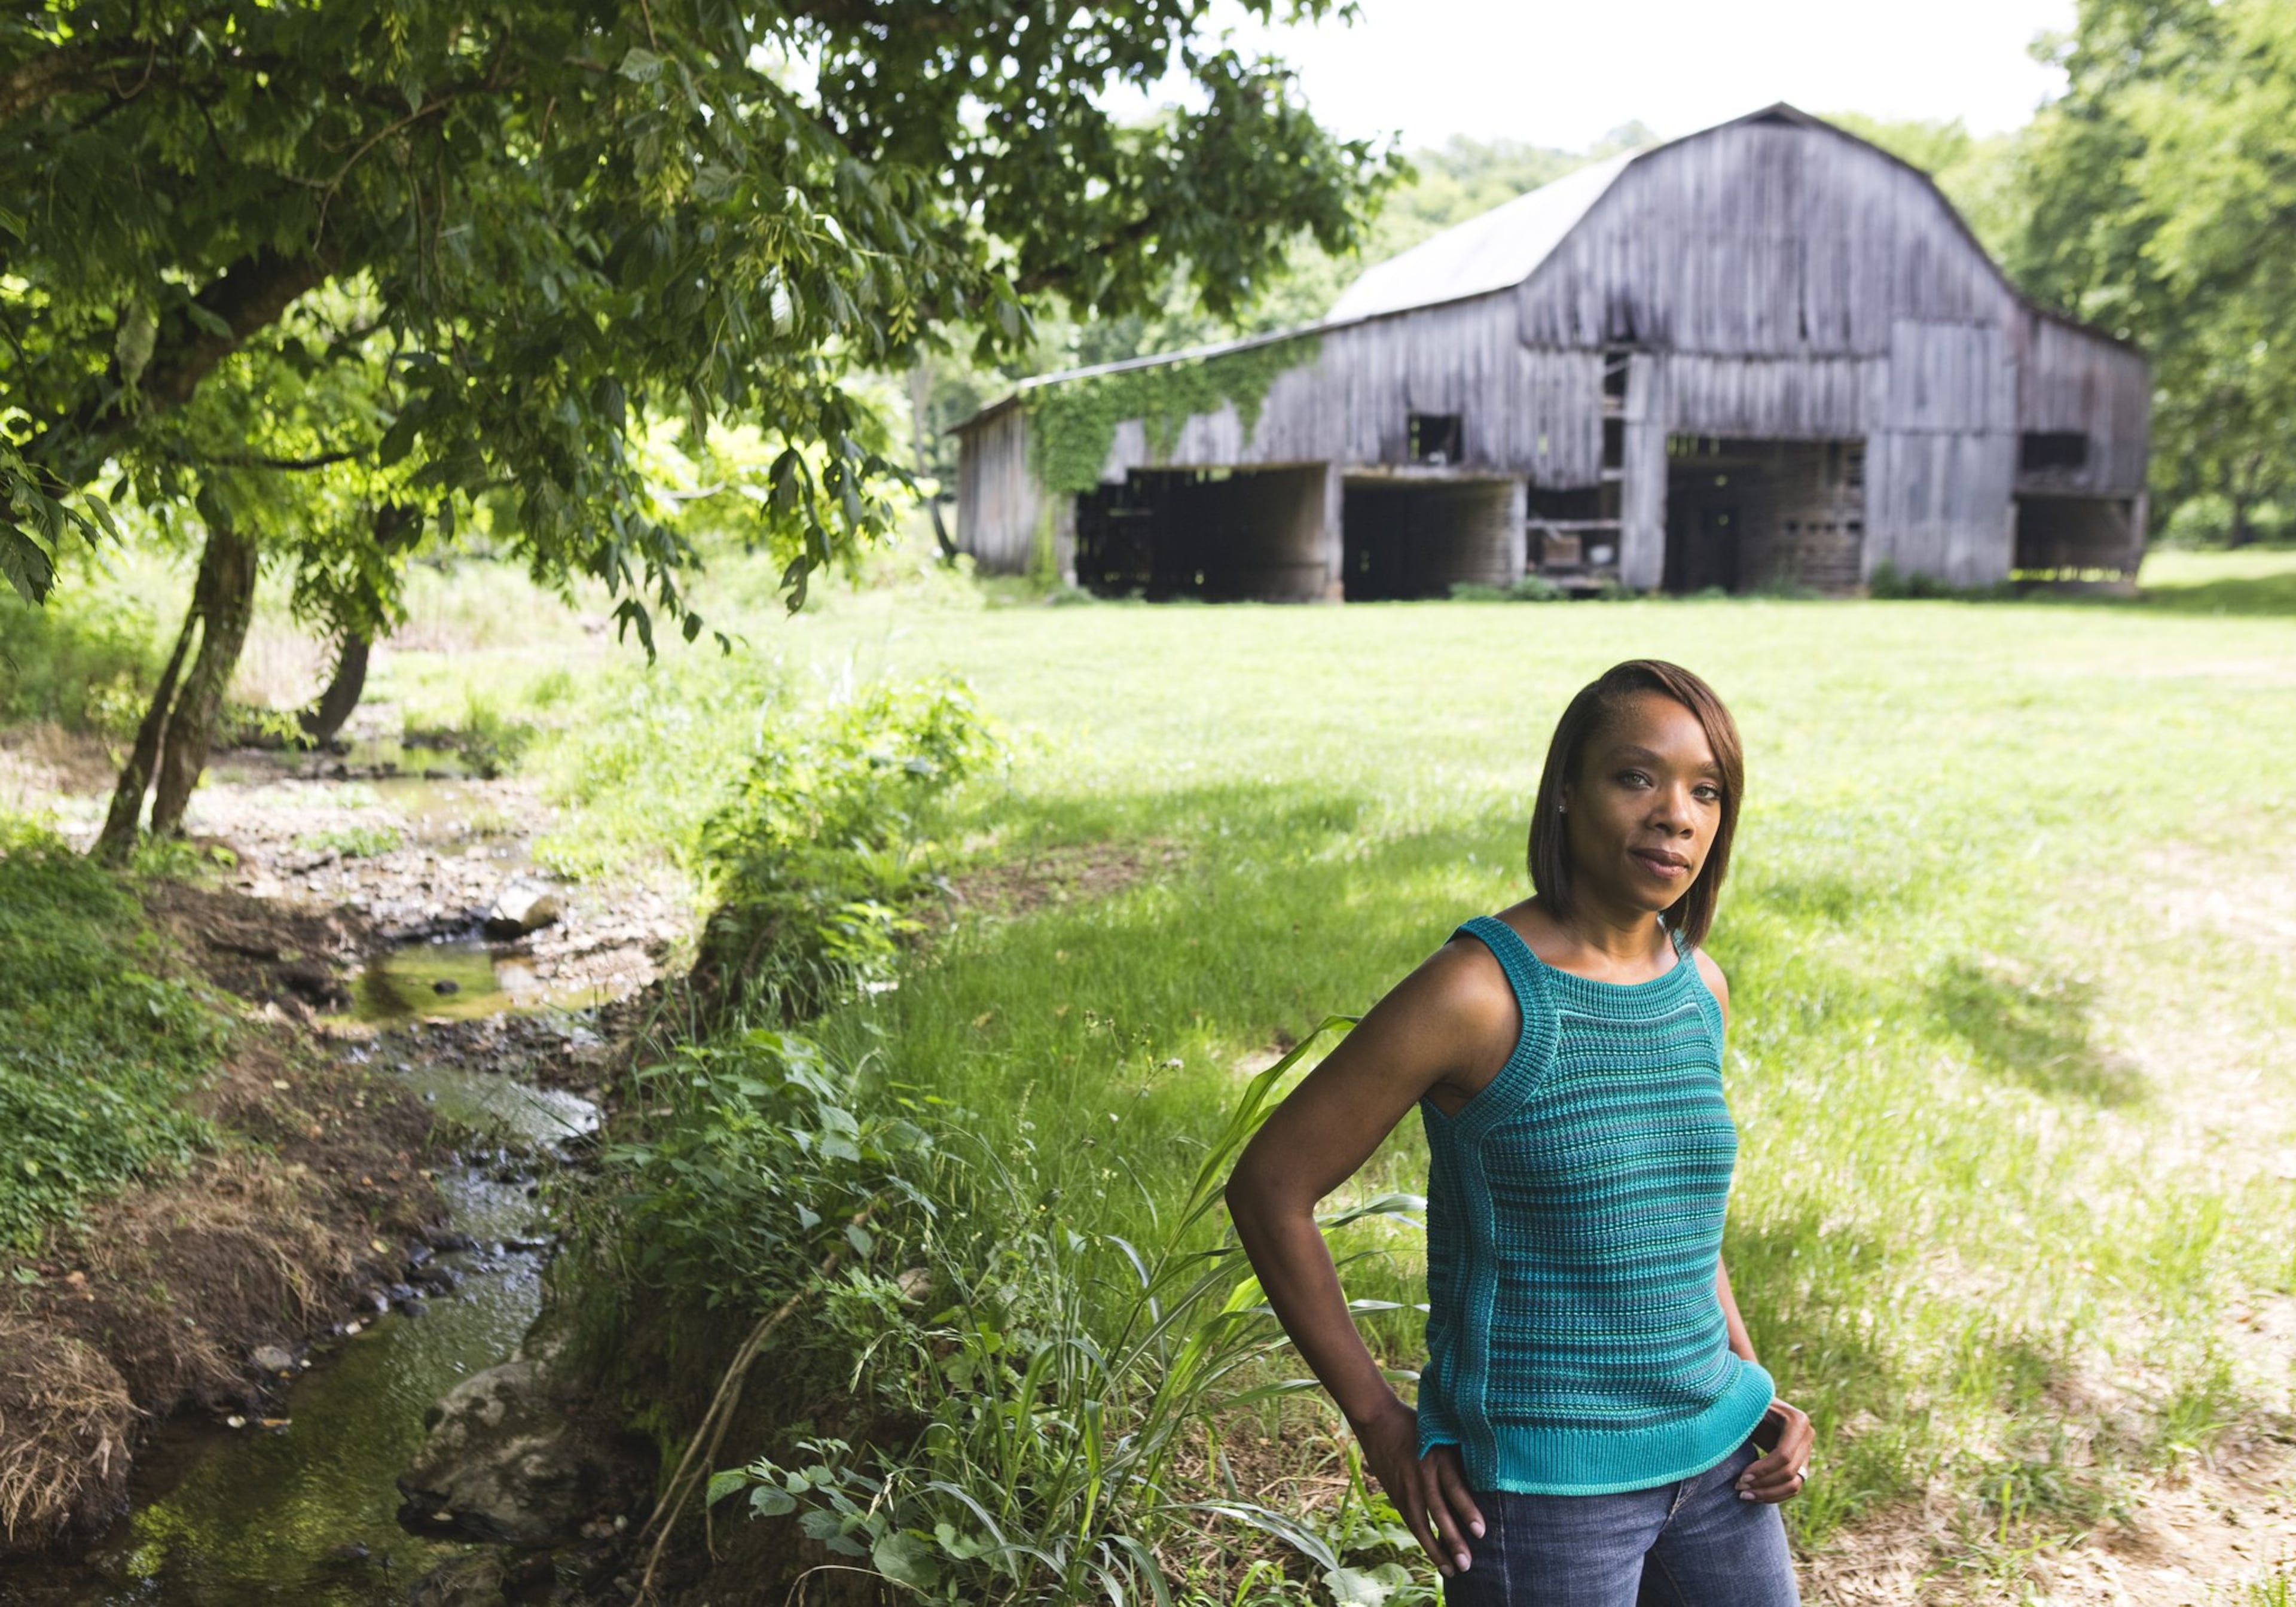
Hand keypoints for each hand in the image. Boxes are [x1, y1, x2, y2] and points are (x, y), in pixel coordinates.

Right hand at [1352, 1399, 1484, 1577]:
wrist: (1378, 1420)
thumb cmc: (1418, 1424)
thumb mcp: (1443, 1434)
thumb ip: (1460, 1455)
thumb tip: (1488, 1474)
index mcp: (1437, 1457)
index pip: (1454, 1488)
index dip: (1467, 1510)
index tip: (1481, 1531)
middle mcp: (1422, 1475)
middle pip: (1439, 1512)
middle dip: (1453, 1539)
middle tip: (1467, 1563)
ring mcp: (1407, 1487)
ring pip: (1422, 1523)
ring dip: (1436, 1549)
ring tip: (1452, 1570)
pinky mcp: (1396, 1494)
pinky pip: (1411, 1521)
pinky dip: (1424, 1540)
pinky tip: (1435, 1556)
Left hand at [1737, 1398, 1813, 1503]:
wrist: (1752, 1404)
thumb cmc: (1744, 1403)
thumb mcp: (1745, 1406)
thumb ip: (1744, 1415)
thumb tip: (1731, 1426)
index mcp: (1797, 1420)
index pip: (1784, 1455)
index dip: (1762, 1470)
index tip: (1741, 1478)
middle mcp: (1807, 1436)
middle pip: (1790, 1472)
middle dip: (1763, 1484)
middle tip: (1738, 1488)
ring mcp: (1806, 1451)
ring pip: (1794, 1484)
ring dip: (1769, 1494)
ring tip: (1744, 1495)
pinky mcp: (1801, 1463)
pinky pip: (1793, 1486)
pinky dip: (1774, 1495)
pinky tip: (1754, 1496)